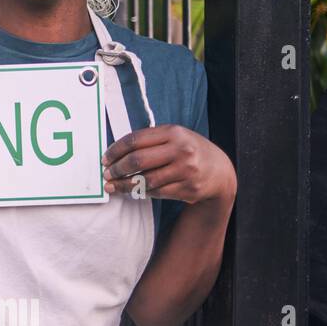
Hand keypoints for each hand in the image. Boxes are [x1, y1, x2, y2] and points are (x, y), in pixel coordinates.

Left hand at [103, 125, 235, 204]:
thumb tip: (115, 153)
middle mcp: (181, 150)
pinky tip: (132, 190)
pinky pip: (156, 192)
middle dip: (117, 169)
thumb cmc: (189, 151)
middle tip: (106, 174)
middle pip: (137, 160)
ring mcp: (186, 171)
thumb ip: (149, 140)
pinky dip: (140, 192)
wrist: (220, 171)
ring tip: (112, 185)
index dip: (115, 150)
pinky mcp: (188, 189)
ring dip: (124, 185)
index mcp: (174, 133)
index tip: (105, 158)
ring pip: (145, 180)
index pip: (135, 140)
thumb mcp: (174, 137)